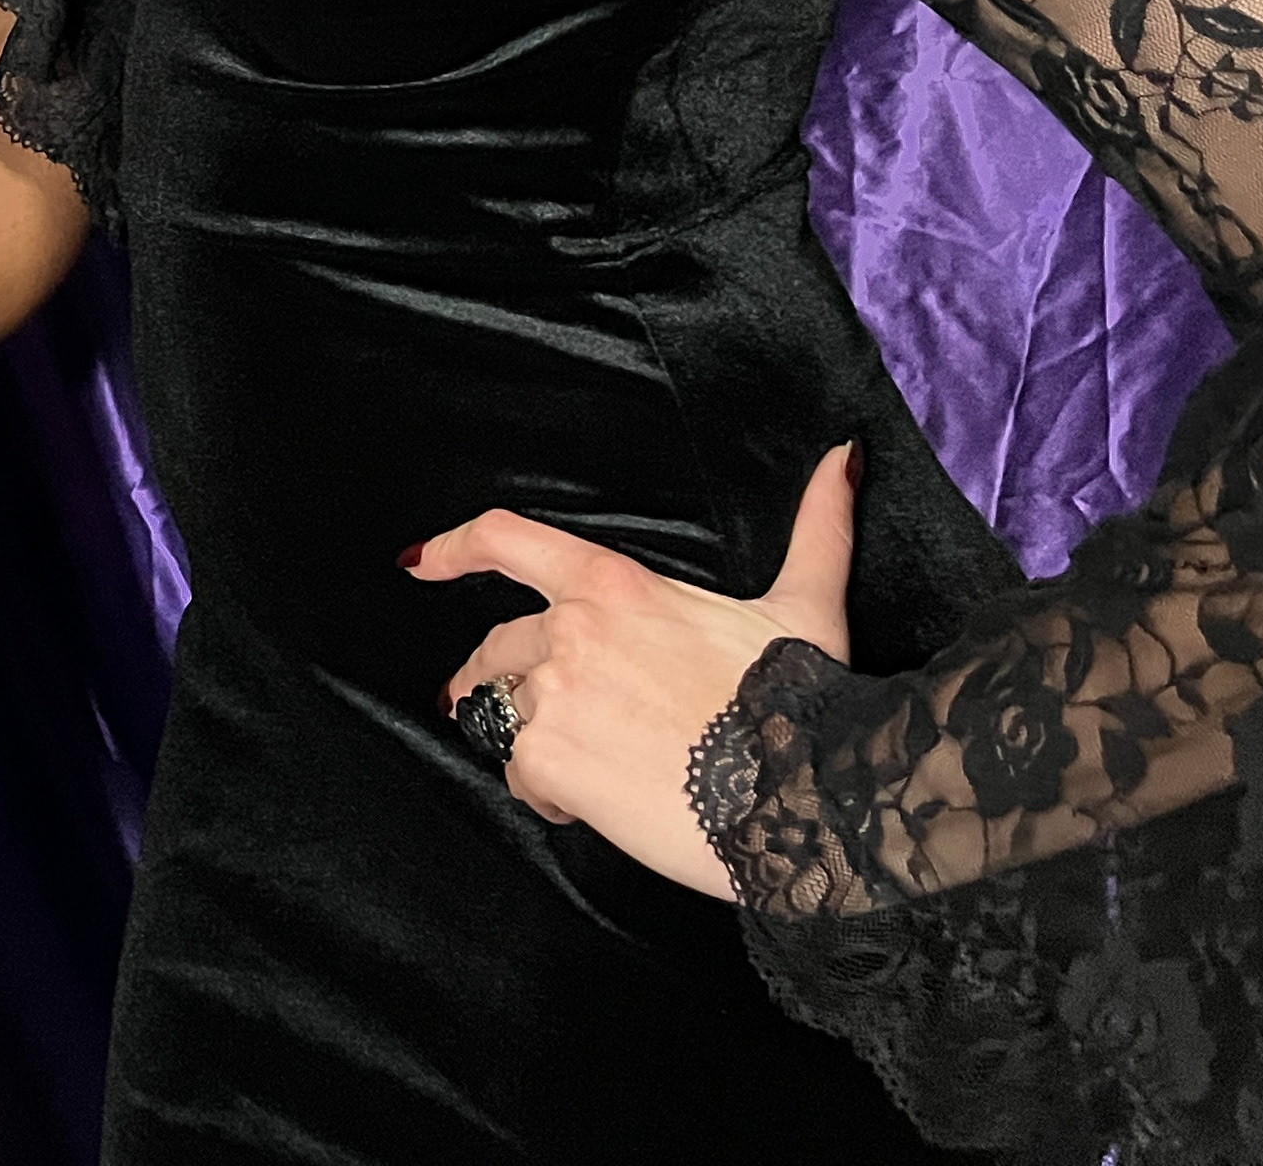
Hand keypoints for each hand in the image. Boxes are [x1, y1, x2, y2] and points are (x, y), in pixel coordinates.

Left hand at [413, 444, 859, 898]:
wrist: (805, 796)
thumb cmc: (803, 701)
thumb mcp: (806, 606)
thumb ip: (817, 527)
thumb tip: (843, 458)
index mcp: (613, 585)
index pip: (506, 541)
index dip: (454, 547)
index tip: (420, 565)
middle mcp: (569, 630)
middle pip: (497, 651)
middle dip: (498, 683)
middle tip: (526, 719)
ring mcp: (551, 693)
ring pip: (505, 717)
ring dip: (533, 744)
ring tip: (590, 771)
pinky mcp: (545, 757)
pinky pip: (518, 774)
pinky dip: (545, 793)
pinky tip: (592, 804)